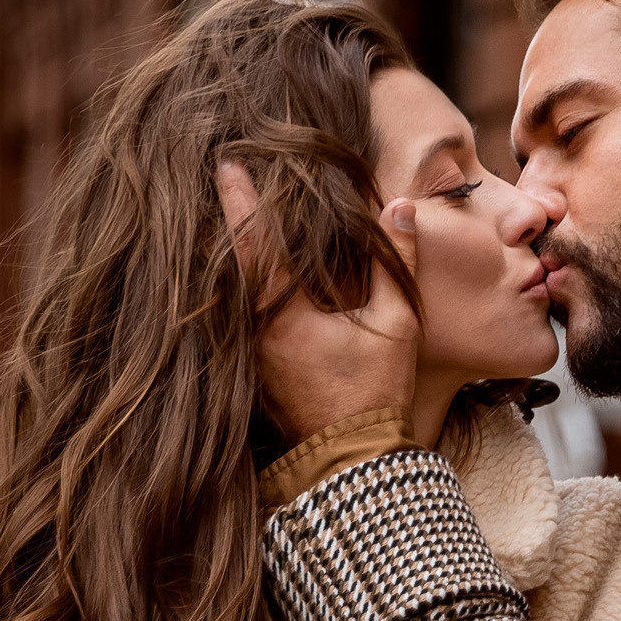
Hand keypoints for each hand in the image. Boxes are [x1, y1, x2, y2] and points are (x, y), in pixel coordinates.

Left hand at [217, 160, 420, 440]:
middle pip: (229, 262)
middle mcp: (253, 328)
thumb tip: (399, 207)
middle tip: (221, 185)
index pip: (256, 241)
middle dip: (227, 223)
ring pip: (229, 291)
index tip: (227, 163)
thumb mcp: (398, 322)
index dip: (242, 199)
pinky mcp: (249, 371)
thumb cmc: (377, 389)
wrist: (353, 456)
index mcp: (285, 311)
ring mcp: (246, 352)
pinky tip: (241, 279)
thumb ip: (397, 261)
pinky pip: (236, 317)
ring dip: (229, 257)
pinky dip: (237, 290)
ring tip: (226, 225)